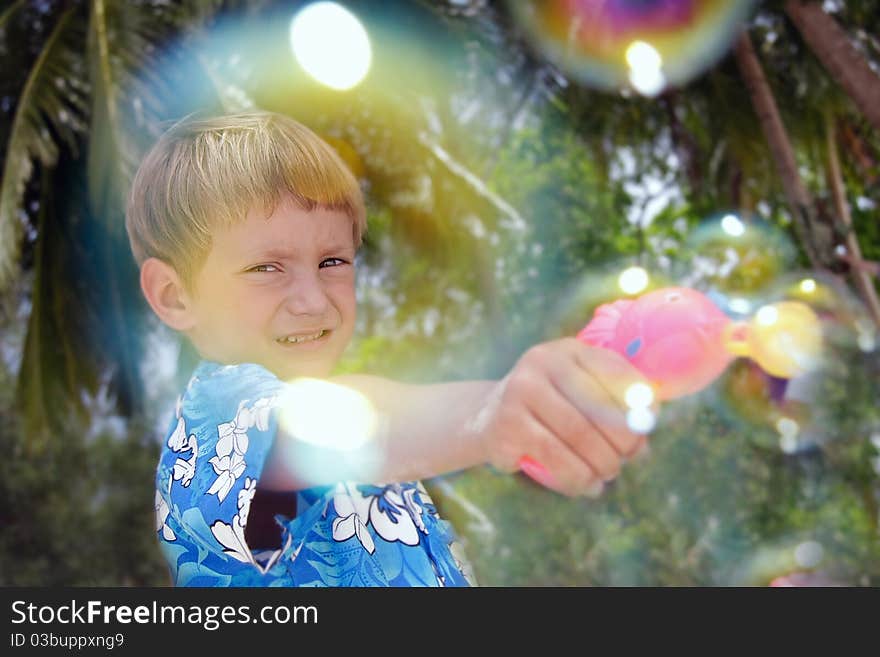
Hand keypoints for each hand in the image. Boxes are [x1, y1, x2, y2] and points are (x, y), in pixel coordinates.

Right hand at [472, 338, 655, 496]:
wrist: (487, 418)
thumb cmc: (549, 407)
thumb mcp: (580, 392)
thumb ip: (615, 402)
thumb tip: (648, 428)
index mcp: (568, 350)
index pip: (617, 375)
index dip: (639, 408)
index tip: (645, 433)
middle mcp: (541, 362)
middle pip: (601, 409)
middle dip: (623, 444)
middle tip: (626, 461)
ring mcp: (519, 391)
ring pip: (579, 438)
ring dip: (602, 465)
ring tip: (606, 475)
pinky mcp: (507, 425)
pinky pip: (556, 459)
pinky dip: (578, 479)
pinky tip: (586, 485)